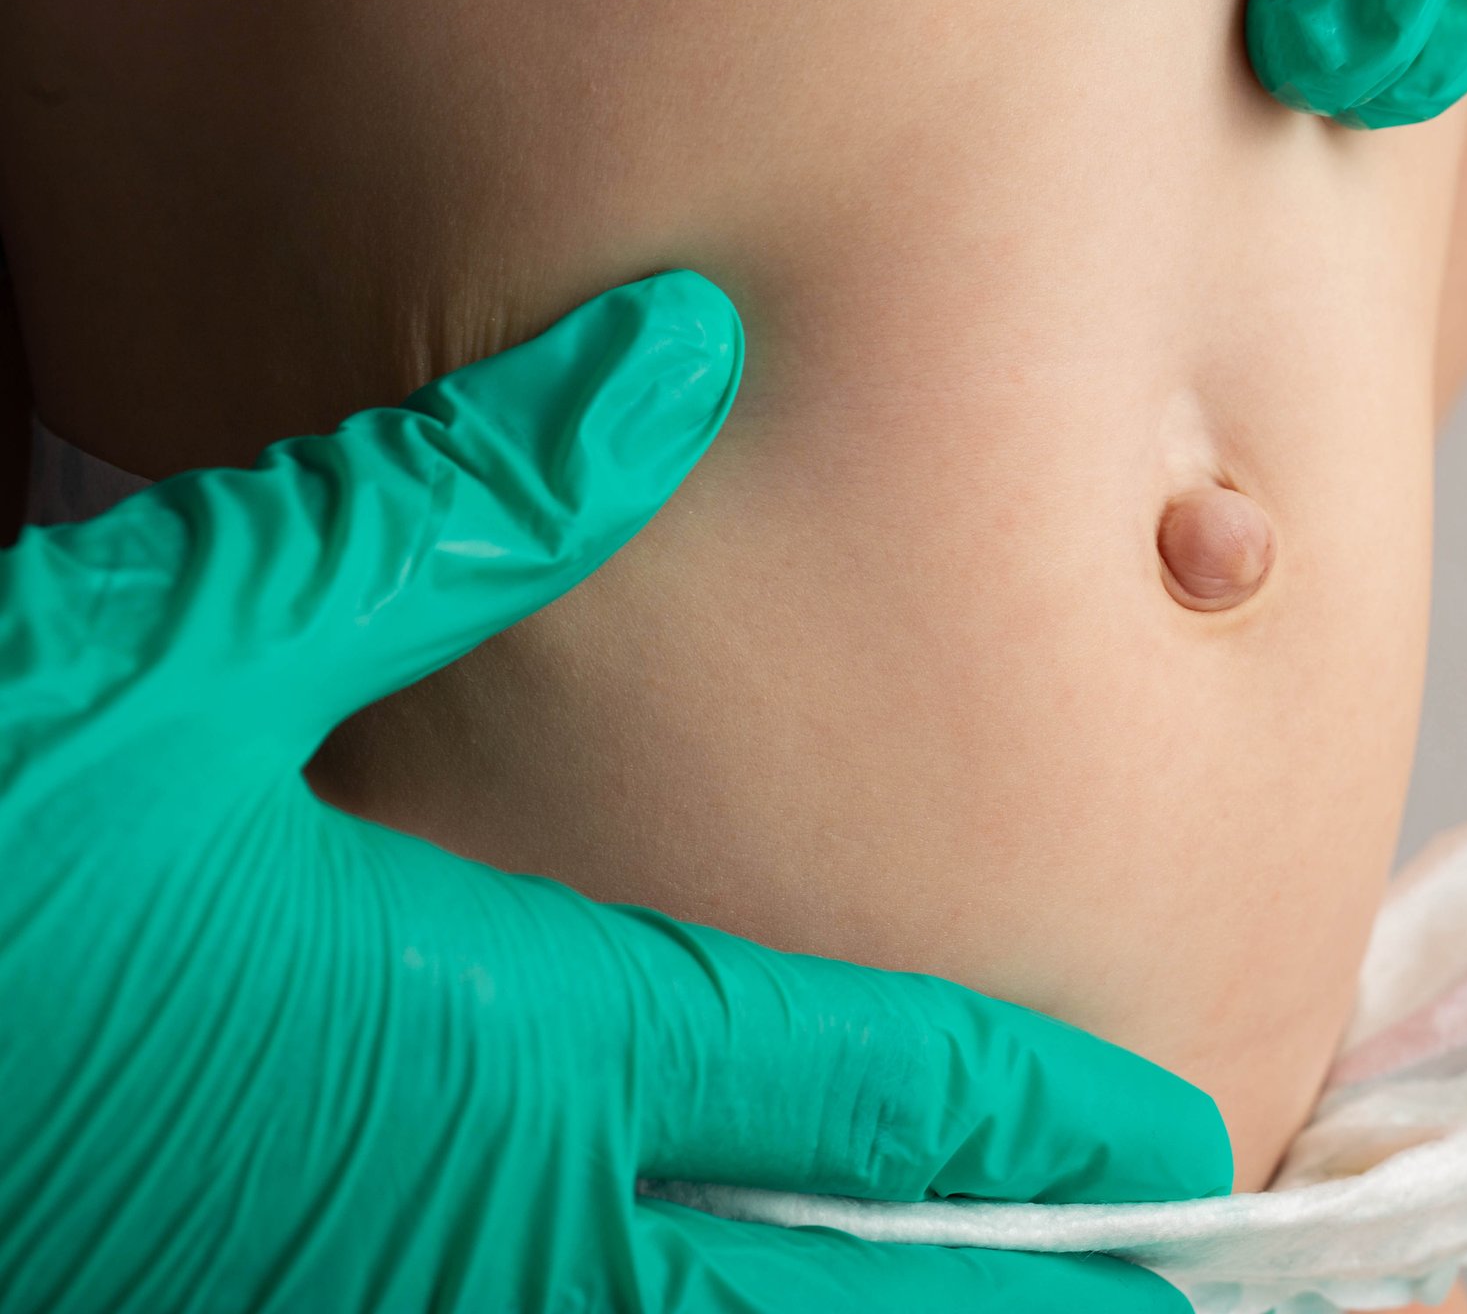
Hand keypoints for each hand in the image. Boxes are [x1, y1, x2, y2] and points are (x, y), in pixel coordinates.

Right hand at [0, 272, 1230, 1311]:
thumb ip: (456, 513)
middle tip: (1172, 1308)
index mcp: (504, 1033)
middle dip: (1018, 1303)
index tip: (1181, 1144)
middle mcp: (491, 1211)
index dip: (1035, 1119)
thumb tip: (675, 353)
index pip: (854, 1087)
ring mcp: (394, 1310)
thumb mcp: (181, 646)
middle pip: (827, 1299)